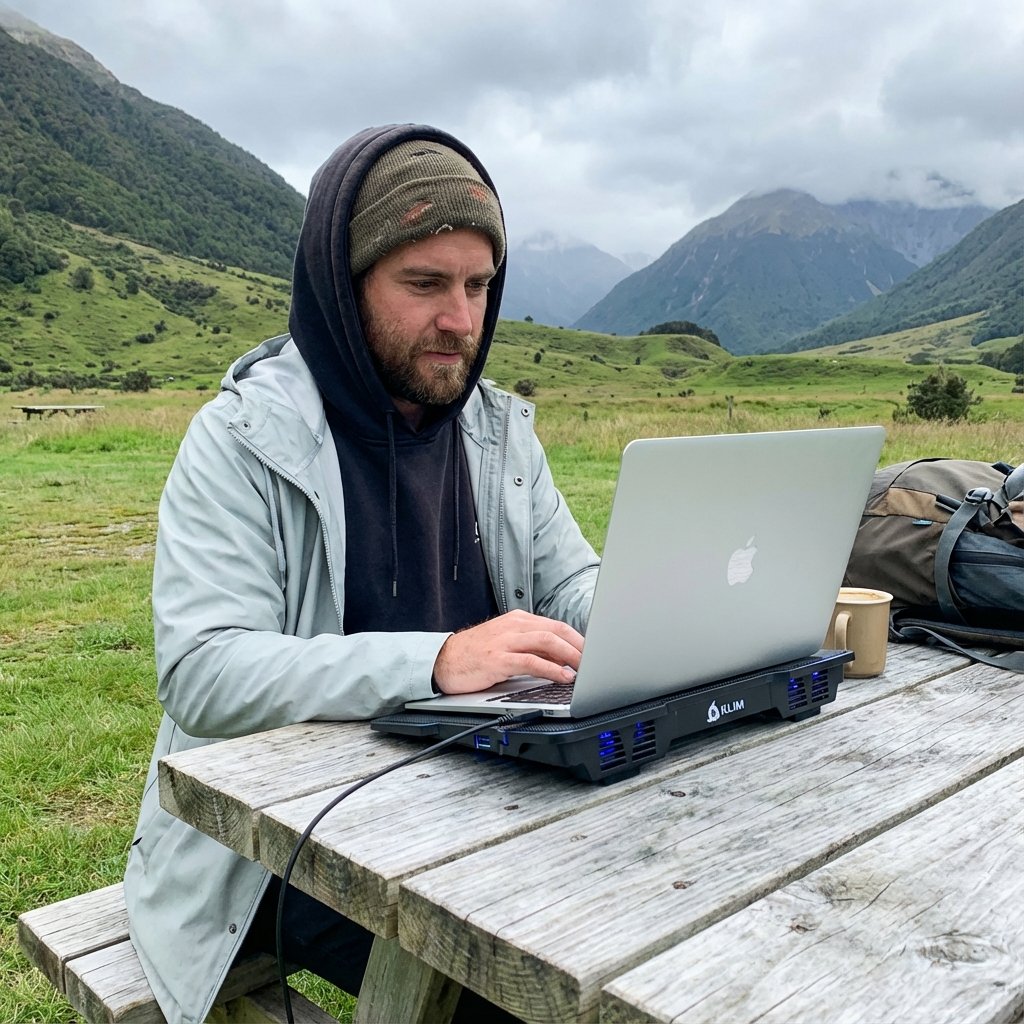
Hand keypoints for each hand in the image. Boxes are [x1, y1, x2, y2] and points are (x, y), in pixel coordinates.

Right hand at [432, 610, 584, 694]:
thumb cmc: (475, 655)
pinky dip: (551, 669)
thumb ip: (532, 648)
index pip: (554, 625)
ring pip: (546, 641)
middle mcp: (513, 626)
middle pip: (555, 630)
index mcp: (517, 620)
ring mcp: (505, 642)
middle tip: (596, 659)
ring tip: (585, 667)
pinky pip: (531, 662)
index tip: (594, 651)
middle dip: (579, 645)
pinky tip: (563, 676)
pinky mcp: (498, 659)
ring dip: (570, 654)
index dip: (577, 638)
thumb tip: (562, 659)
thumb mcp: (506, 645)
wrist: (442, 661)